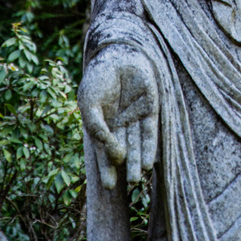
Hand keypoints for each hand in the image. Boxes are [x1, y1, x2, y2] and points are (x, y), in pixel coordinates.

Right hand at [78, 44, 157, 189]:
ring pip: (137, 143)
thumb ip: (96, 127)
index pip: (104, 151)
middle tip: (128, 185)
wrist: (116, 54)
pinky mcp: (150, 108)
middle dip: (125, 168)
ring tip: (137, 178)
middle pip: (123, 150)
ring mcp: (135, 116)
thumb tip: (108, 148)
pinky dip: (149, 146)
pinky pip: (150, 131)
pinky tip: (148, 161)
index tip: (109, 186)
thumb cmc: (99, 78)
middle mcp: (120, 124)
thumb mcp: (90, 104)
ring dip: (137, 161)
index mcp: (103, 124)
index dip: (106, 168)